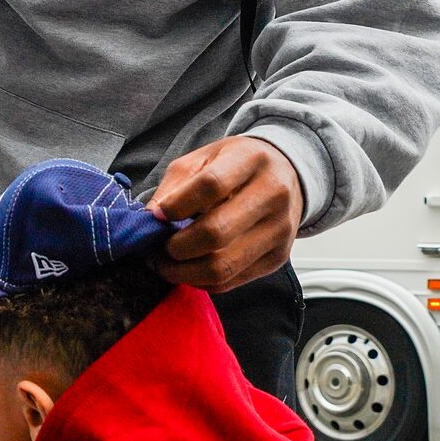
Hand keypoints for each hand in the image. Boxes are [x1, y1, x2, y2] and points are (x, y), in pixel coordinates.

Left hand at [150, 136, 304, 291]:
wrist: (286, 174)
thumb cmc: (237, 166)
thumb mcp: (204, 158)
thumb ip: (176, 185)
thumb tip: (153, 219)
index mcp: (251, 160)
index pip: (212, 186)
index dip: (177, 206)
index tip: (158, 216)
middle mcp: (272, 195)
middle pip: (216, 233)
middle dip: (176, 247)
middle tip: (156, 250)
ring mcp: (279, 230)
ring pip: (223, 266)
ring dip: (184, 272)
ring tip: (166, 264)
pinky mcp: (278, 258)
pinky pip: (232, 281)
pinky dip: (202, 281)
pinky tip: (189, 270)